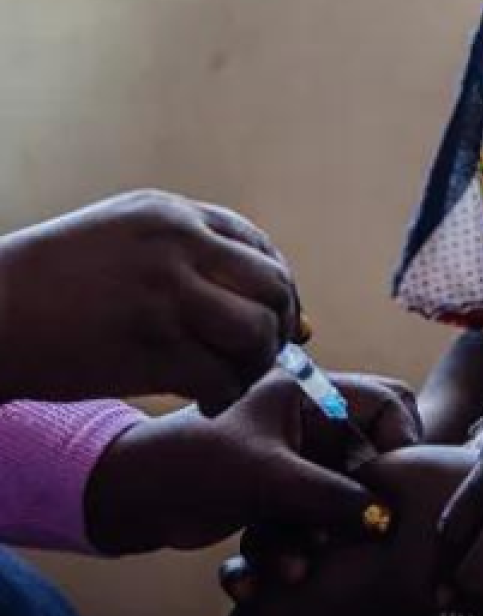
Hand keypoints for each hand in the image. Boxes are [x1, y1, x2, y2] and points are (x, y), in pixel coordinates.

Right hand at [0, 191, 299, 412]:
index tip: (270, 317)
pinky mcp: (148, 349)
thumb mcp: (122, 242)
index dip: (276, 288)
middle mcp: (176, 246)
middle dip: (279, 326)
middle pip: (273, 286)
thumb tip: (299, 320)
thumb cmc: (51, 285)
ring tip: (234, 378)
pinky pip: (221, 377)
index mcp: (171, 215)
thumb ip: (198, 264)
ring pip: (256, 332)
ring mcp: (163, 295)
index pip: (261, 248)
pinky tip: (209, 400)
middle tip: (260, 355)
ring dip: (257, 364)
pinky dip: (226, 396)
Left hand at [84, 370, 420, 554]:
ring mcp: (296, 460)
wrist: (128, 501)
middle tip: (359, 534)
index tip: (399, 484)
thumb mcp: (266, 478)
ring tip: (291, 567)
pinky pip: (308, 523)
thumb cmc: (192, 466)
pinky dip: (287, 550)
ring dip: (317, 537)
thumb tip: (386, 520)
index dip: (402, 439)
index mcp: (311, 391)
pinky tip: (253, 575)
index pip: (386, 402)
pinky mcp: (279, 497)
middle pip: (368, 458)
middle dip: (358, 503)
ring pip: (339, 498)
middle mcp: (311, 422)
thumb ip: (329, 496)